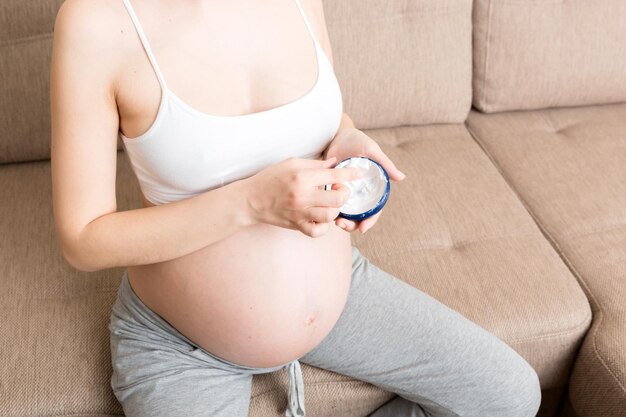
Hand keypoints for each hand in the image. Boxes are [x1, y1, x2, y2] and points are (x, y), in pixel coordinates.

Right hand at [243, 156, 365, 237]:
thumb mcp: (291, 163)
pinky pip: (318, 231)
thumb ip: (315, 164)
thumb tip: (335, 163)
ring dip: (335, 209)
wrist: (251, 199)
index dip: (351, 173)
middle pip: (337, 199)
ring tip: (329, 204)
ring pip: (330, 216)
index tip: (360, 173)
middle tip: (338, 190)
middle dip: (344, 193)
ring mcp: (300, 213)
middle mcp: (303, 196)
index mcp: (302, 177)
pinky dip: (324, 226)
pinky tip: (321, 218)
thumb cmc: (270, 178)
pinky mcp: (297, 225)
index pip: (333, 175)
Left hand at [323, 127, 406, 233]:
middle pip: (359, 216)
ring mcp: (346, 192)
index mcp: (372, 187)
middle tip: (342, 225)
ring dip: (341, 220)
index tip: (362, 228)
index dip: (370, 221)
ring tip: (334, 221)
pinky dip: (329, 210)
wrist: (338, 136)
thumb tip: (401, 177)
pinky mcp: (333, 189)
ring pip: (345, 213)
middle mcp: (360, 193)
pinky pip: (332, 203)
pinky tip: (323, 212)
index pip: (374, 210)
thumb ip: (386, 164)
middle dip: (352, 225)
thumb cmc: (358, 141)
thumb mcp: (372, 151)